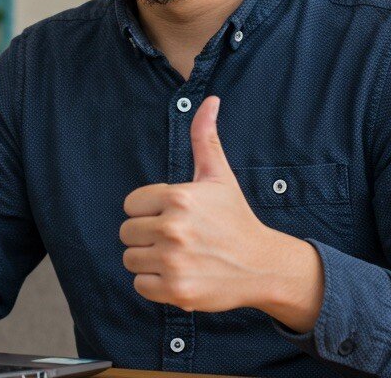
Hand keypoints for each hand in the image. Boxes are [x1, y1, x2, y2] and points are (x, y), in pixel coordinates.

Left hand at [119, 96, 324, 331]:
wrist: (263, 265)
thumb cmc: (235, 218)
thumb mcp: (218, 176)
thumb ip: (204, 137)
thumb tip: (210, 100)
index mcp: (178, 197)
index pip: (131, 205)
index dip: (149, 211)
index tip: (174, 216)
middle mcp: (173, 228)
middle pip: (127, 232)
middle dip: (148, 235)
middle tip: (178, 238)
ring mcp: (174, 261)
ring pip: (130, 259)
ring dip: (149, 260)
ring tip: (178, 256)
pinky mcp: (176, 290)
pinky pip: (140, 285)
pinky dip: (155, 284)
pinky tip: (179, 274)